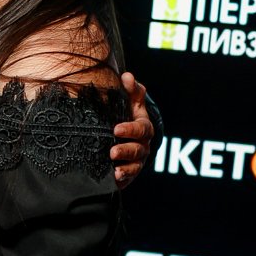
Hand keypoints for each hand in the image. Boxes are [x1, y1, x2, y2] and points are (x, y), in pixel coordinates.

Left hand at [111, 71, 153, 186]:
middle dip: (126, 150)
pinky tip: (113, 180)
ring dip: (125, 168)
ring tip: (113, 168)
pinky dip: (122, 179)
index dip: (130, 129)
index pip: (141, 129)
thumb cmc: (125, 114)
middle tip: (112, 151)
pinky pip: (127, 178)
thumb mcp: (130, 101)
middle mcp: (142, 145)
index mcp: (143, 127)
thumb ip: (130, 89)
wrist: (122, 135)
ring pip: (134, 166)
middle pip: (137, 149)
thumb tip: (127, 76)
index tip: (116, 129)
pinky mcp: (128, 173)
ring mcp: (136, 161)